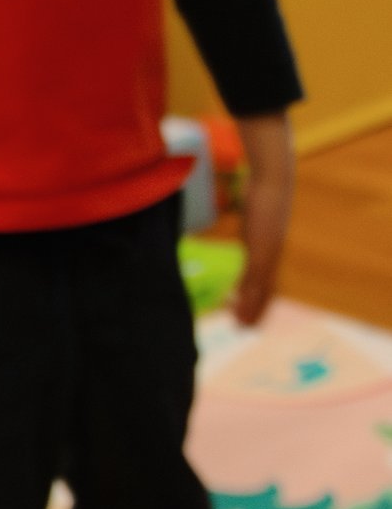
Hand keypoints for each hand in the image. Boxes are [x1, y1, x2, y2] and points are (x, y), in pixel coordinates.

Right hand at [232, 113, 294, 324]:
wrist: (273, 179)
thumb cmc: (262, 188)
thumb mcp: (252, 209)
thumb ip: (247, 218)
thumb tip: (241, 215)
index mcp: (271, 246)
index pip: (267, 279)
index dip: (260, 297)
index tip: (250, 311)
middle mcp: (274, 254)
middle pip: (267, 290)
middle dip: (257, 310)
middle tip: (245, 328)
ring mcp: (269, 253)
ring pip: (261, 289)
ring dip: (251, 309)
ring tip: (240, 326)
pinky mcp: (263, 249)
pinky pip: (254, 278)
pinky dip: (247, 294)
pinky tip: (235, 304)